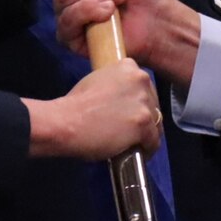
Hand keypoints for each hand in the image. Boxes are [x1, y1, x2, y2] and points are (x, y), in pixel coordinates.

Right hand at [24, 58, 160, 159]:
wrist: (65, 121)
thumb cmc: (74, 104)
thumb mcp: (97, 81)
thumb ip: (115, 86)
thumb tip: (123, 103)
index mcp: (129, 67)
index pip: (144, 86)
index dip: (138, 101)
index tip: (130, 112)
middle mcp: (141, 80)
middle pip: (153, 104)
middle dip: (144, 117)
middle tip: (130, 131)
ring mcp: (143, 102)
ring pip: (156, 123)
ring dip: (146, 135)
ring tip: (135, 145)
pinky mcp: (142, 123)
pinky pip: (153, 141)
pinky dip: (147, 149)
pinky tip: (138, 154)